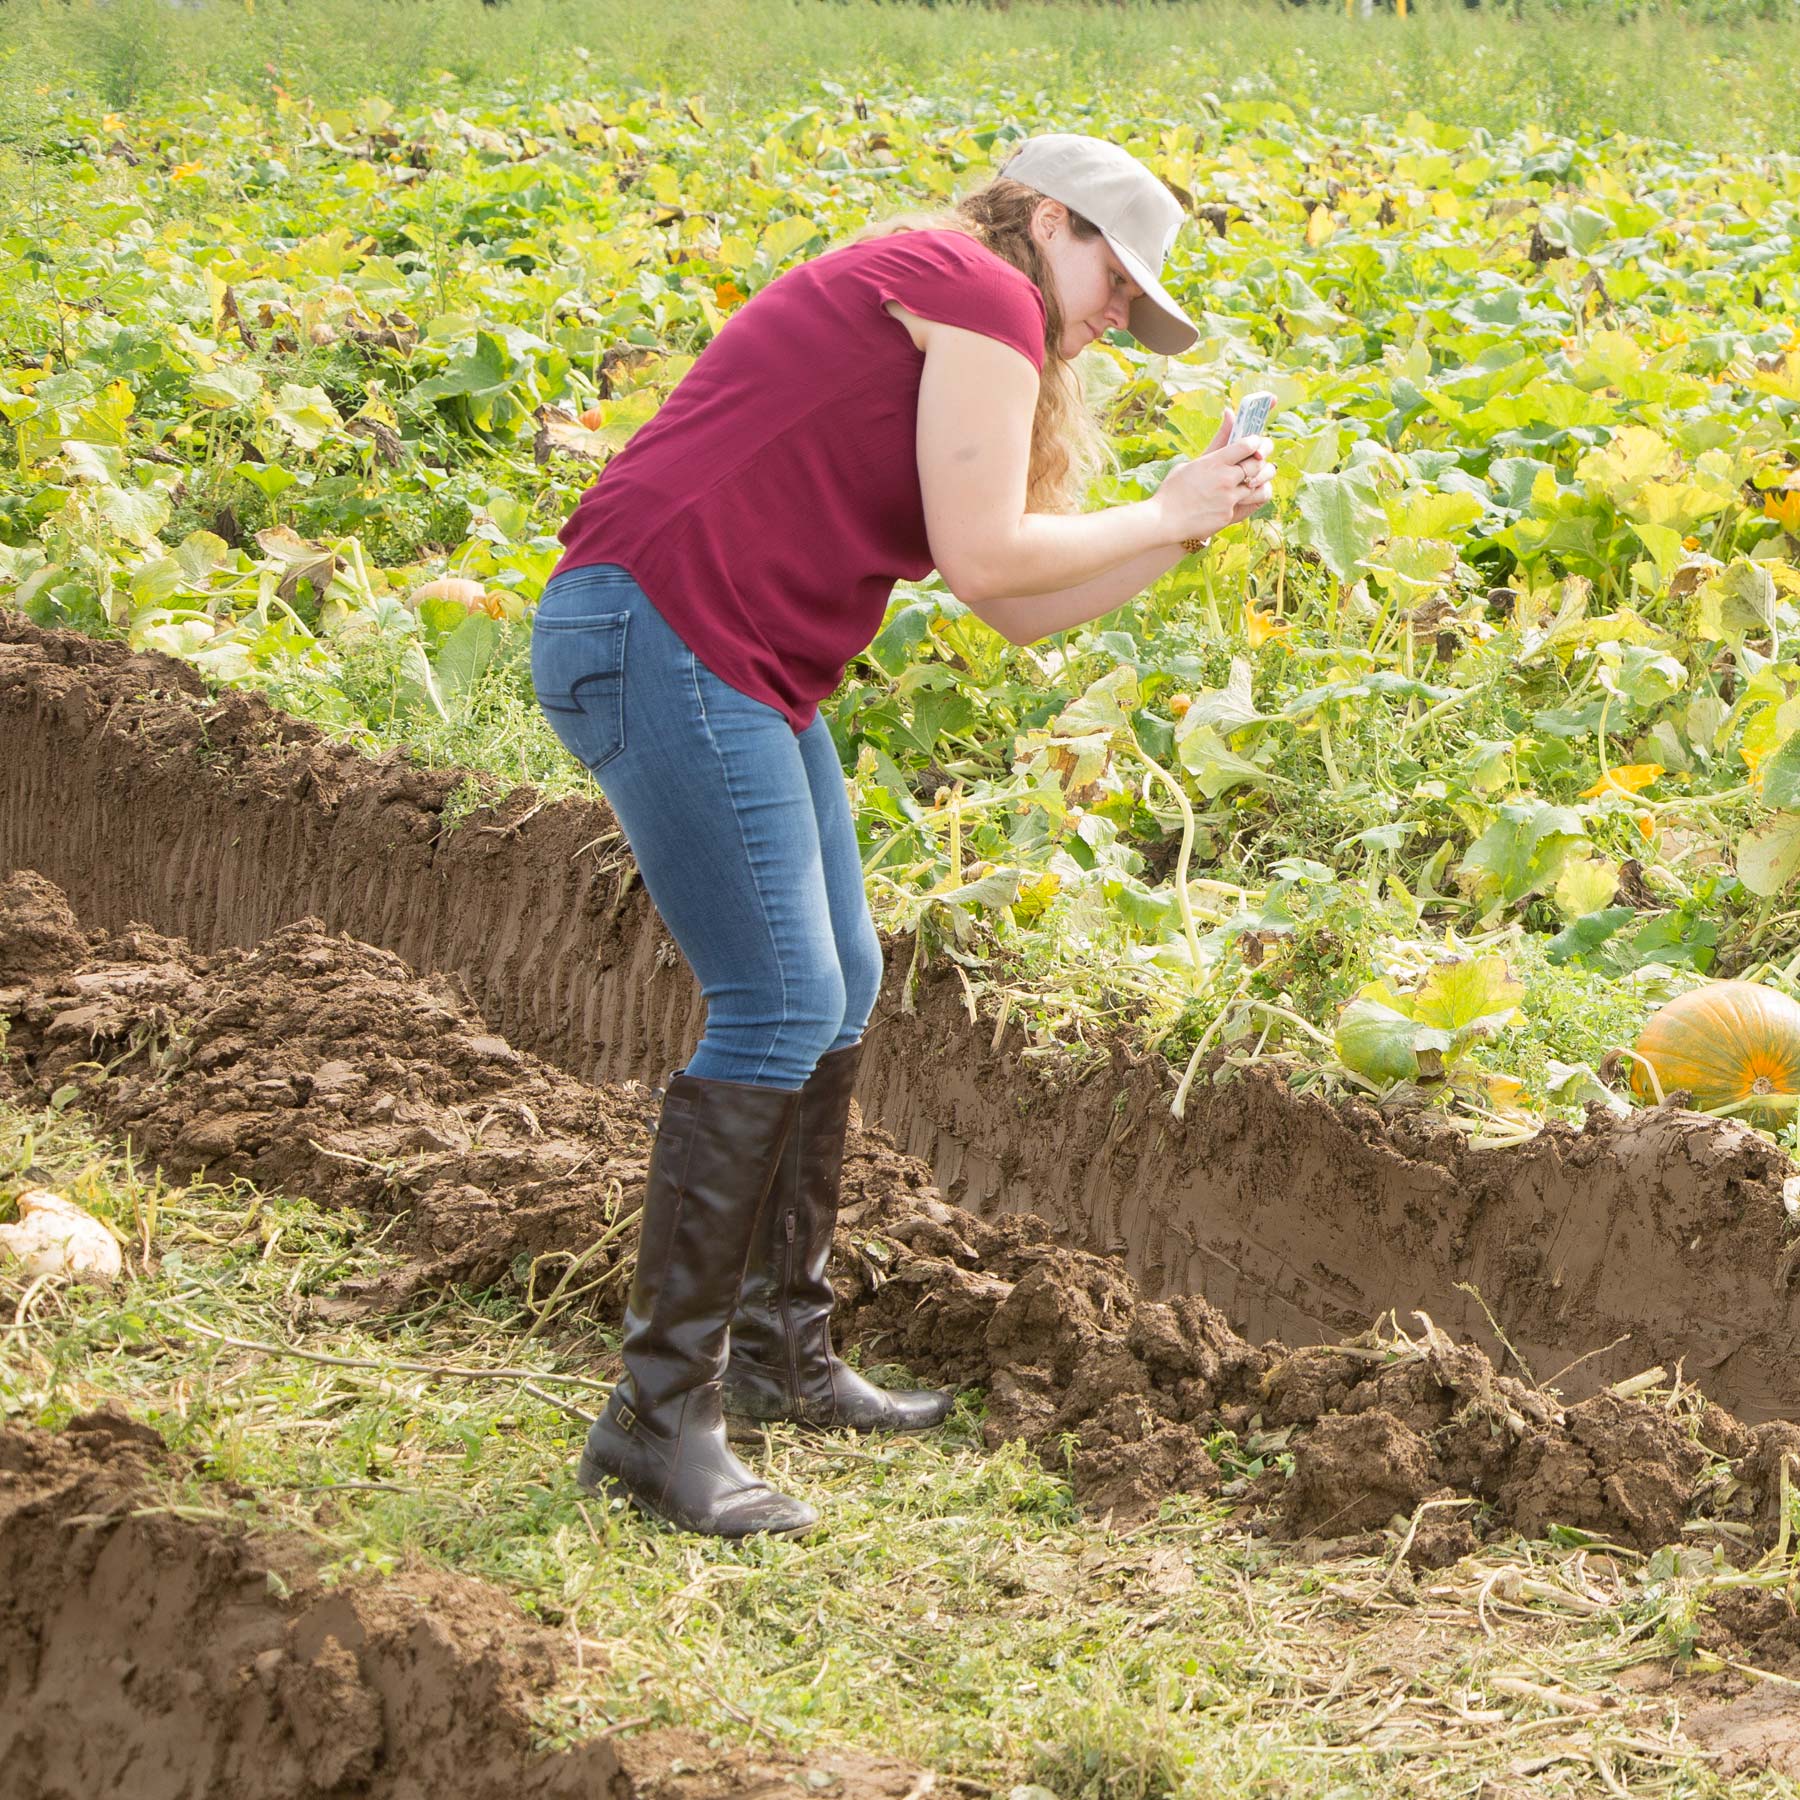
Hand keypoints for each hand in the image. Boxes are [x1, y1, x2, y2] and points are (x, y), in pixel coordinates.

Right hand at [1154, 407, 1274, 546]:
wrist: (1164, 522)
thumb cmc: (1174, 490)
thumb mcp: (1191, 463)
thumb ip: (1217, 441)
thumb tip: (1230, 411)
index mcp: (1214, 462)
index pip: (1248, 445)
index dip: (1256, 442)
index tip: (1253, 443)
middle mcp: (1224, 479)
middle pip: (1258, 463)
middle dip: (1262, 459)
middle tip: (1258, 459)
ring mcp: (1228, 499)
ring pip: (1261, 485)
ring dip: (1262, 479)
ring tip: (1256, 478)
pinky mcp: (1230, 515)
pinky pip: (1252, 503)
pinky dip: (1252, 497)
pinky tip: (1246, 495)